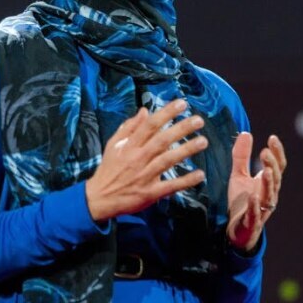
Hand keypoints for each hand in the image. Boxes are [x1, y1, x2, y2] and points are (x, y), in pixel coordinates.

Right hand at [85, 99, 207, 221]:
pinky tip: (200, 174)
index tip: (182, 104)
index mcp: (129, 146)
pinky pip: (170, 186)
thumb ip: (129, 127)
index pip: (150, 125)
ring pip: (167, 160)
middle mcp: (138, 158)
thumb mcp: (113, 145)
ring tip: (203, 141)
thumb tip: (145, 111)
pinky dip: (185, 181)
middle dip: (181, 129)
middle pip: (162, 141)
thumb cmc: (108, 169)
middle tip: (198, 121)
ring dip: (186, 150)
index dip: (166, 113)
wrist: (99, 198)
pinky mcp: (150, 193)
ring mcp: (145, 176)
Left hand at [226, 132, 286, 252]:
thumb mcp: (238, 175)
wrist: (237, 228)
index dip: (277, 152)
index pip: (278, 165)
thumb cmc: (242, 200)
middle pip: (275, 178)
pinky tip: (253, 196)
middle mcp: (269, 194)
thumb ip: (241, 156)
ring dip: (268, 183)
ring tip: (266, 171)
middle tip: (265, 152)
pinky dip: (255, 205)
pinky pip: (256, 213)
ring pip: (269, 195)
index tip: (272, 138)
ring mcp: (263, 208)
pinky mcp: (253, 221)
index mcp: (268, 183)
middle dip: (271, 164)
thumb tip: (246, 132)